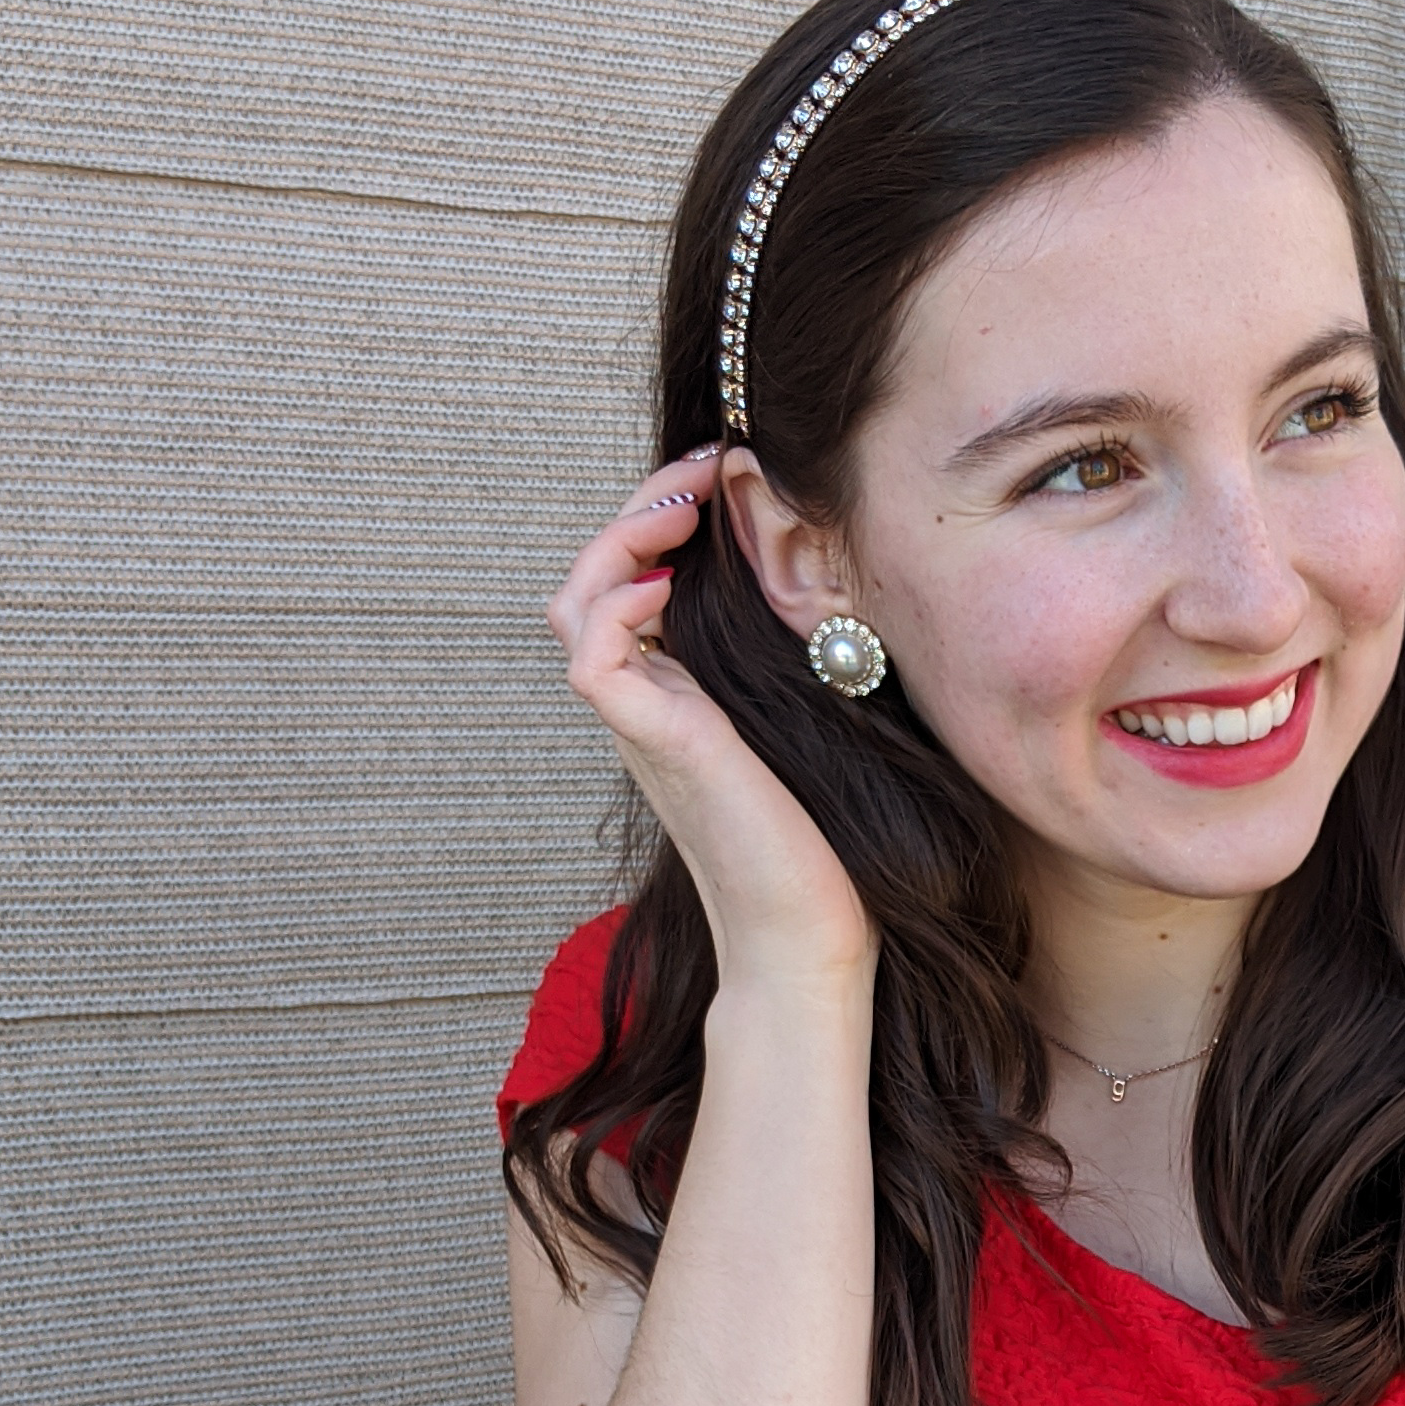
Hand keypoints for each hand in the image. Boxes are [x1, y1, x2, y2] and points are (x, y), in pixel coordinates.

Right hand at [545, 450, 873, 987]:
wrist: (809, 934)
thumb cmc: (824, 841)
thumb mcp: (813, 716)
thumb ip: (796, 653)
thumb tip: (831, 574)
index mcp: (677, 691)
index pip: (630, 577)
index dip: (660, 514)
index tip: (720, 471)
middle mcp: (647, 702)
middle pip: (590, 577)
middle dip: (638, 506)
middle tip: (699, 470)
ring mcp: (643, 724)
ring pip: (573, 604)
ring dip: (618, 540)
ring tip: (681, 512)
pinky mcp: (657, 745)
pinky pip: (591, 659)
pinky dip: (616, 608)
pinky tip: (669, 588)